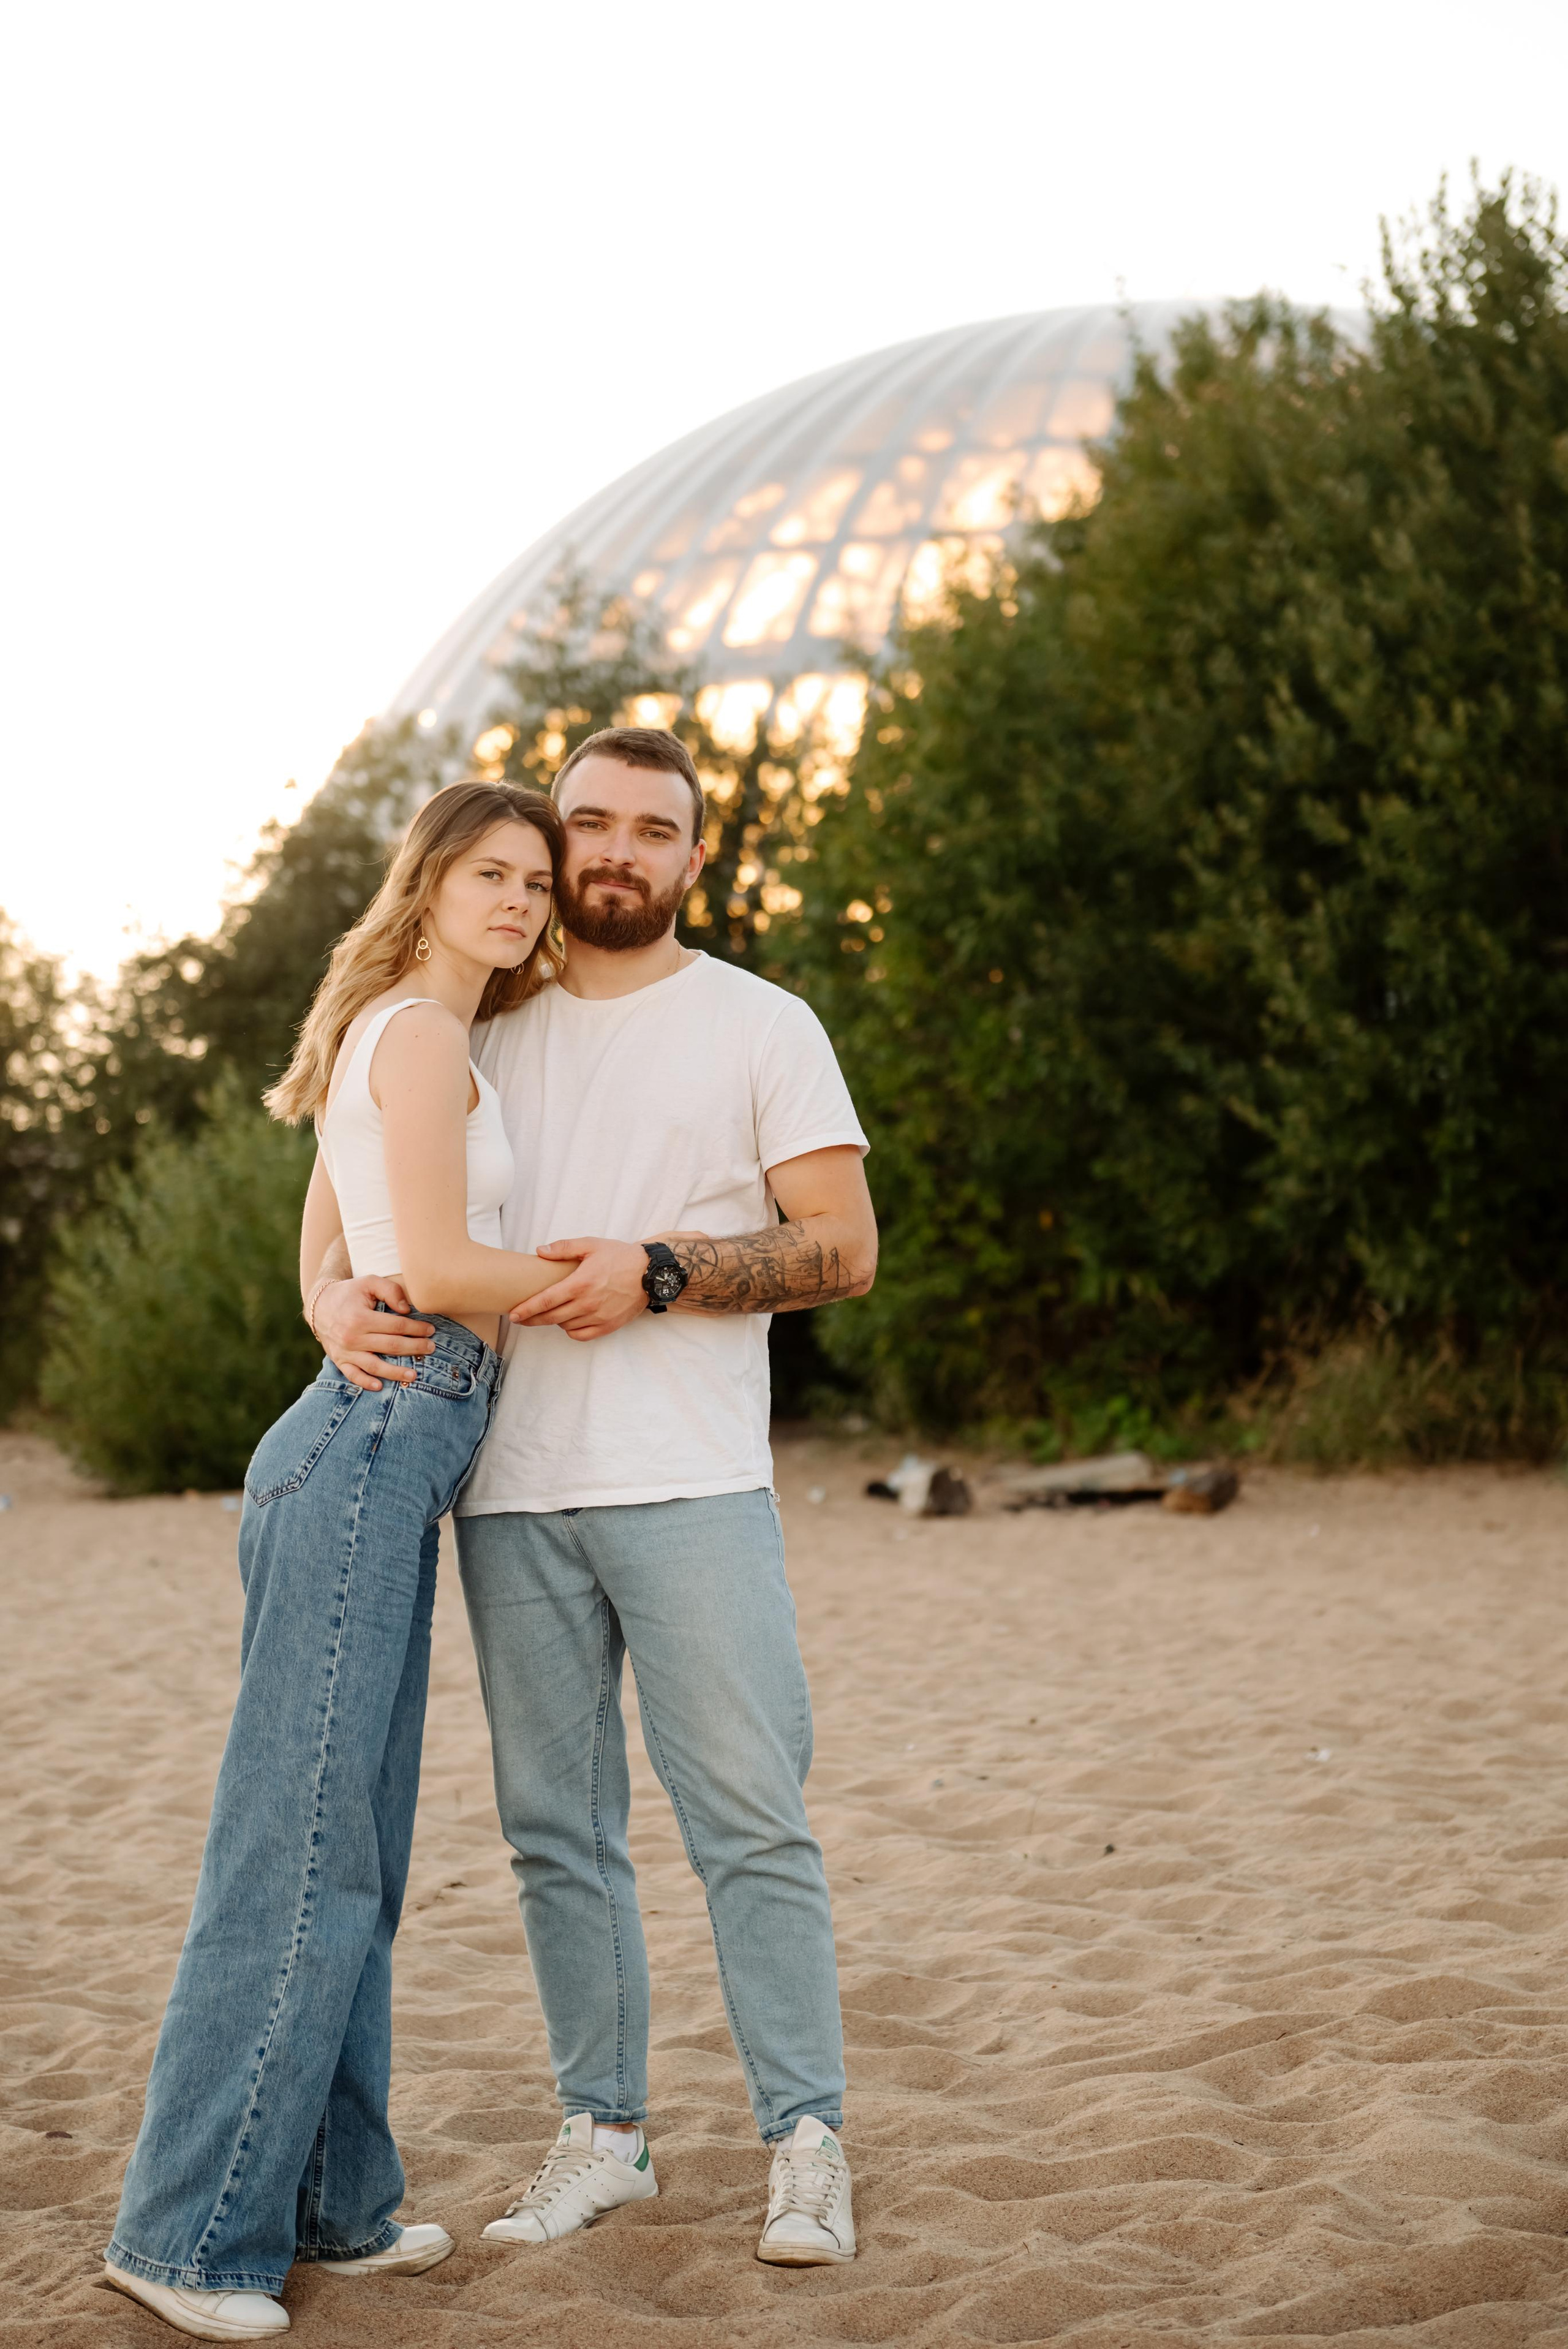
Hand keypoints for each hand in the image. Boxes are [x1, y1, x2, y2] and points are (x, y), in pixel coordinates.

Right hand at [314, 1274, 434, 1390]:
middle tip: (431, 1348)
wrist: (319, 1305)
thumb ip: (390, 1290)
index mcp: (360, 1317)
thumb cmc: (349, 1293)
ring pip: (374, 1365)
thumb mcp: (369, 1282)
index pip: (396, 1326)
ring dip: (395, 1372)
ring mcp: (345, 1351)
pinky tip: (380, 1386)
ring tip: (414, 1375)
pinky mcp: (339, 1360)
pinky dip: (365, 1382)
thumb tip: (406, 1310)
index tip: (430, 1330)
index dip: (416, 1328)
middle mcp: (352, 1337)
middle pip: (390, 1346)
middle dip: (414, 1348)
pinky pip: (352, 1375)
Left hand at [508, 1237, 648, 1341]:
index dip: (527, 1309)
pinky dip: (571, 1330)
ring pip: (565, 1326)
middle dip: (532, 1319)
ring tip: (549, 1312)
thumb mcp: (591, 1245)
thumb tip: (540, 1251)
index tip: (513, 1314)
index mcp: (580, 1283)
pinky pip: (581, 1335)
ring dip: (553, 1321)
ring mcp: (598, 1317)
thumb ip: (564, 1248)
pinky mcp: (608, 1326)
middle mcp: (588, 1303)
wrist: (651, 1273)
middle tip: (520, 1317)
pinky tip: (568, 1321)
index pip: (546, 1300)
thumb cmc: (620, 1256)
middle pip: (551, 1317)